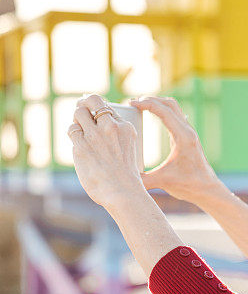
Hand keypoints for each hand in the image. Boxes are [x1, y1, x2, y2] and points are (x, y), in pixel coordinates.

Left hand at [69, 94, 146, 208]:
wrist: (122, 192)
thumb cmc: (126, 177)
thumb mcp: (128, 150)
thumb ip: (116, 138)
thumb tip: (97, 131)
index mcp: (126, 128)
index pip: (108, 108)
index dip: (98, 107)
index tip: (94, 112)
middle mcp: (111, 127)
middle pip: (92, 102)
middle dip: (84, 104)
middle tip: (82, 112)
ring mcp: (95, 135)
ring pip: (79, 113)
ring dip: (77, 118)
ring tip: (79, 127)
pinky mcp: (81, 146)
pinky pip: (72, 130)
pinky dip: (73, 133)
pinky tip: (77, 140)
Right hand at [130, 96, 219, 202]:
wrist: (207, 188)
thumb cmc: (189, 185)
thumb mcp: (164, 181)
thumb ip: (143, 180)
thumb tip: (123, 178)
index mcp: (183, 137)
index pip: (164, 112)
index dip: (146, 104)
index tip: (131, 103)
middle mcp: (188, 131)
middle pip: (169, 104)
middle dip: (151, 100)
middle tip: (132, 102)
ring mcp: (189, 132)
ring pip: (174, 108)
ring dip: (157, 103)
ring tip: (139, 105)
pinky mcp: (187, 136)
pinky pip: (175, 115)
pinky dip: (163, 110)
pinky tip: (152, 114)